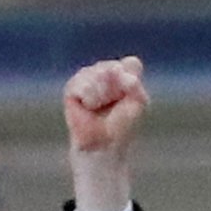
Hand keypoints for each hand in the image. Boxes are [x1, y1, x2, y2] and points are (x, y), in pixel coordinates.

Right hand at [63, 56, 147, 210]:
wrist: (104, 145)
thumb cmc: (122, 127)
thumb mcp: (138, 102)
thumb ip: (133, 81)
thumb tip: (116, 69)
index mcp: (123, 75)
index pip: (130, 64)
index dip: (130, 80)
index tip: (129, 98)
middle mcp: (105, 73)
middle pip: (113, 67)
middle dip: (115, 89)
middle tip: (112, 105)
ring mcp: (88, 79)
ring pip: (97, 72)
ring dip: (102, 93)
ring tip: (99, 108)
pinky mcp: (72, 89)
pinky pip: (82, 82)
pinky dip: (88, 96)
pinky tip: (88, 106)